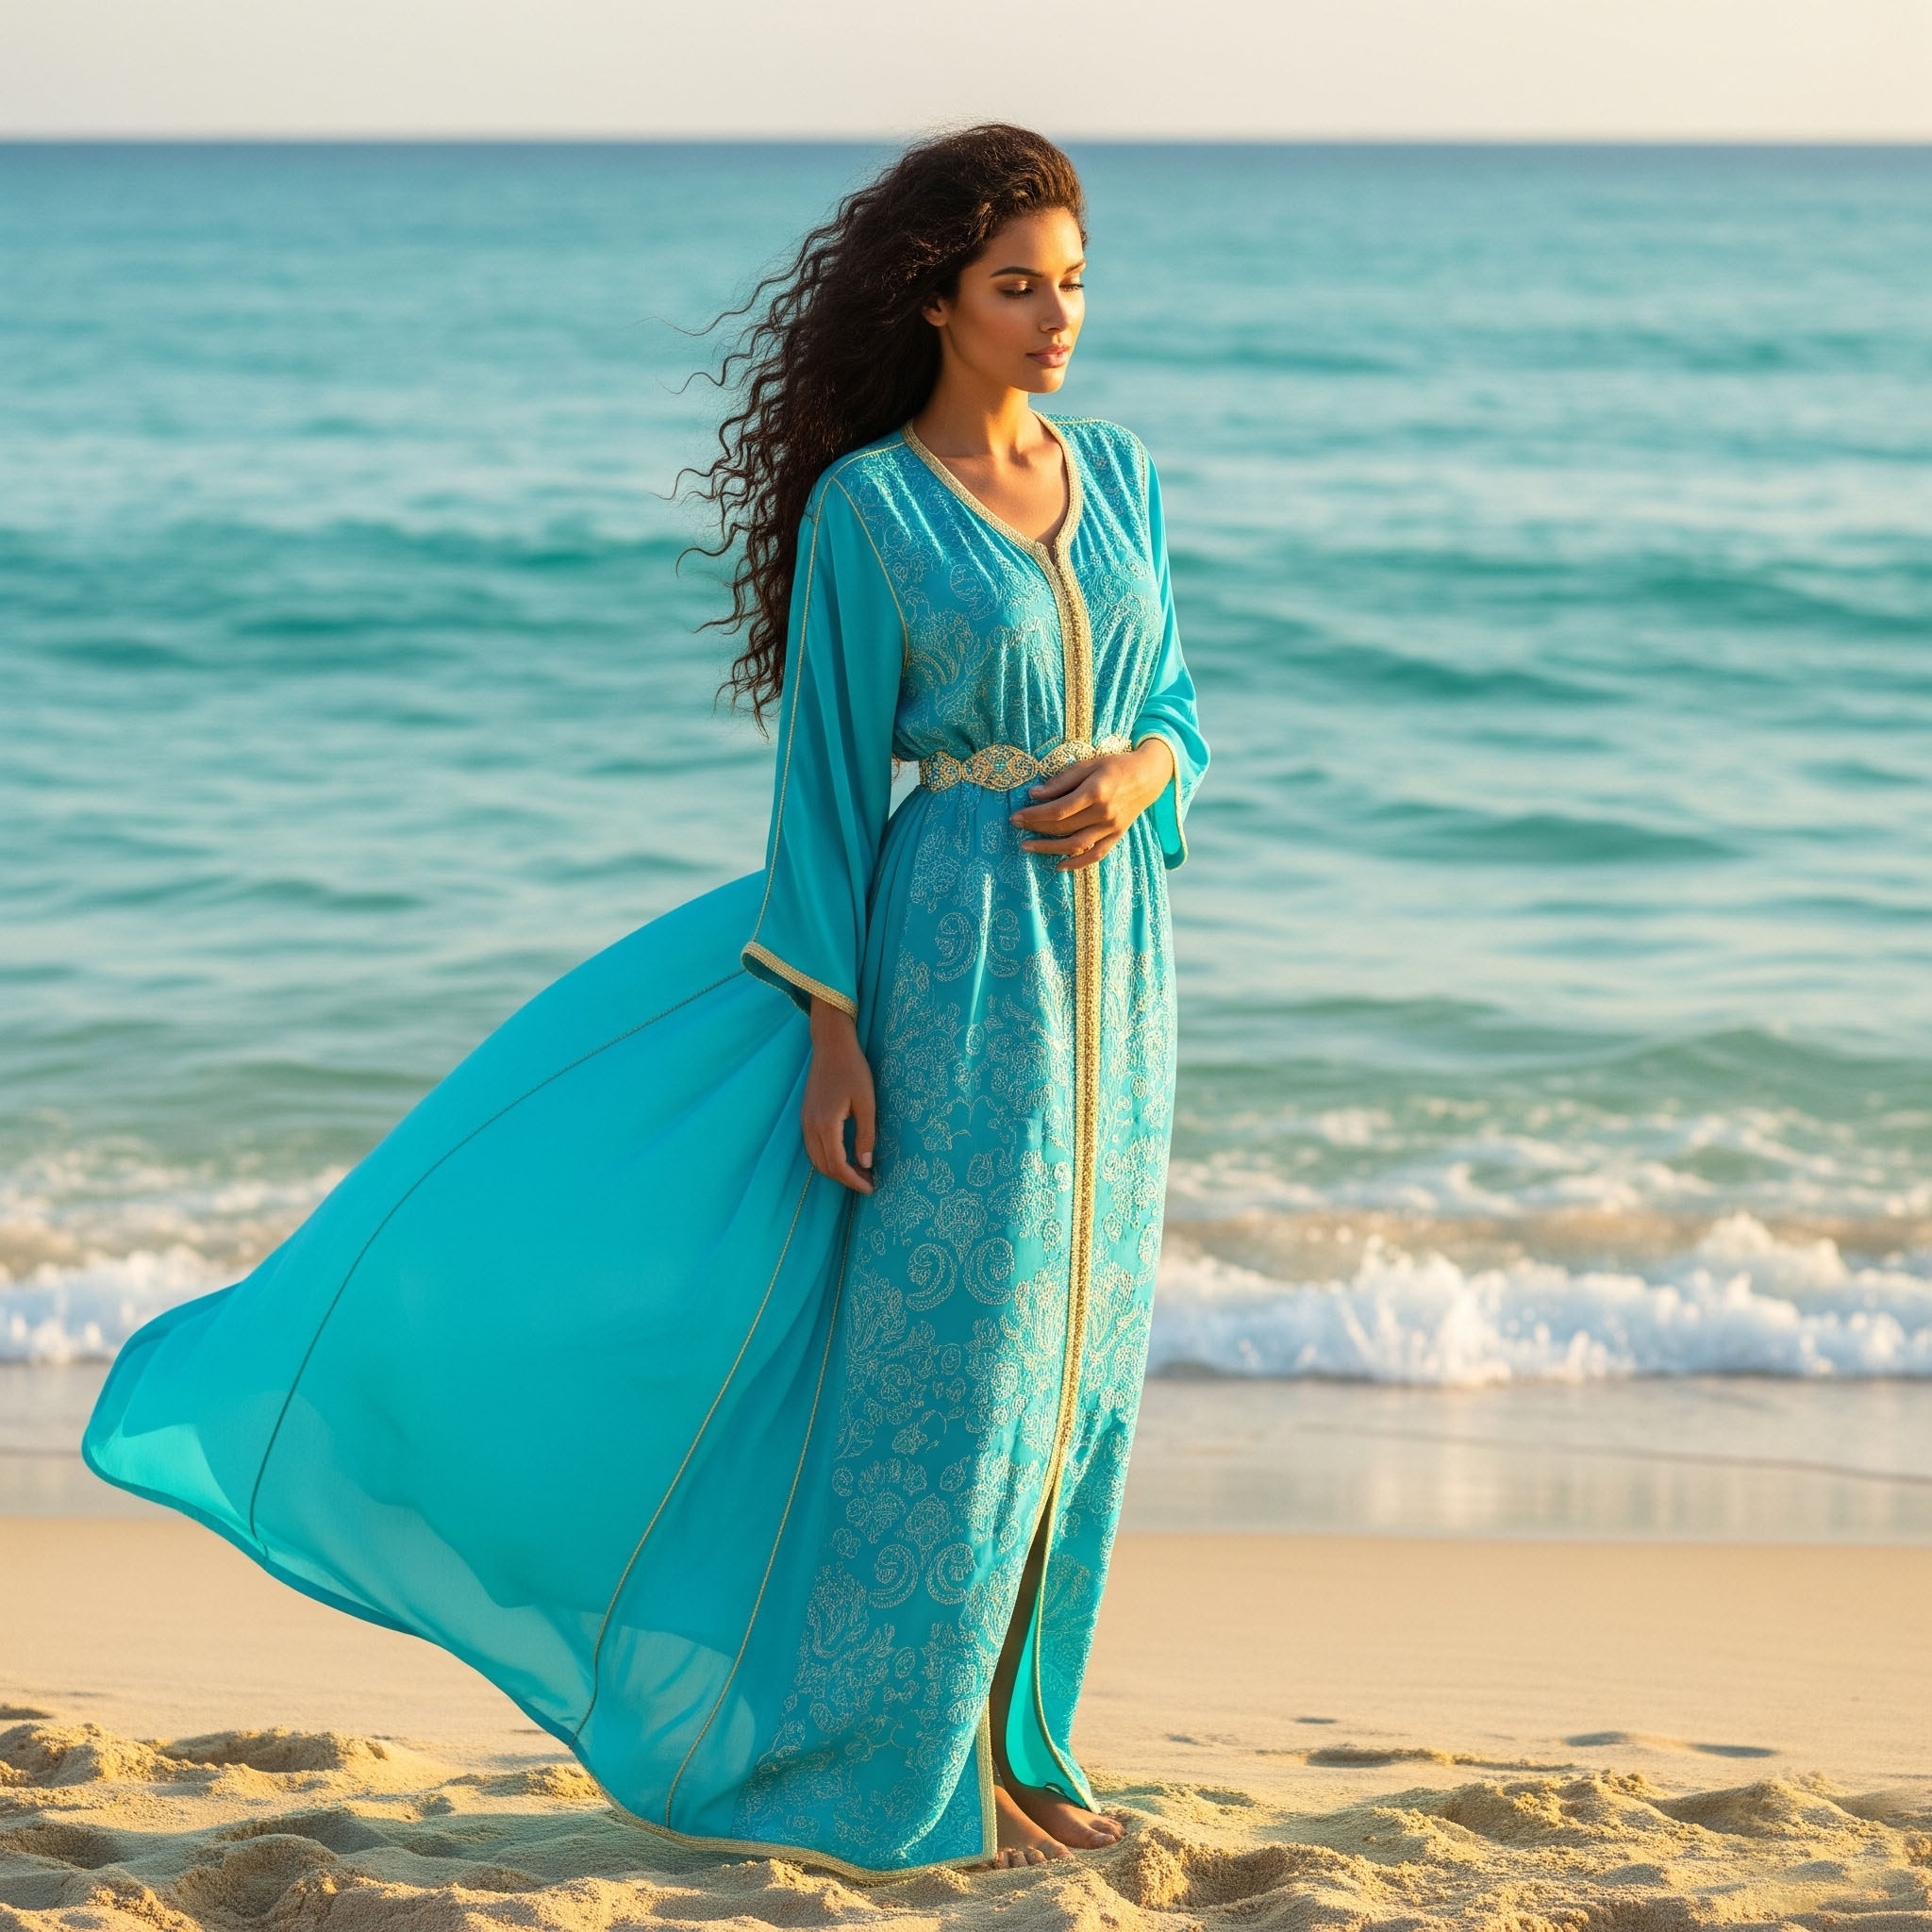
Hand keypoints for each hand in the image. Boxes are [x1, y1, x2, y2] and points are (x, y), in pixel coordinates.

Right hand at [802, 999, 874, 1192]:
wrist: (831, 1046)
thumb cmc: (853, 1070)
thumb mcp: (866, 1103)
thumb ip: (866, 1135)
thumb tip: (866, 1164)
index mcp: (825, 1125)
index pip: (837, 1165)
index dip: (854, 1181)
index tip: (871, 1187)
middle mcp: (810, 1126)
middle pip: (824, 1166)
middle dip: (845, 1179)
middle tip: (868, 1181)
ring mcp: (805, 1121)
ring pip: (816, 1158)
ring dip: (835, 1170)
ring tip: (858, 1171)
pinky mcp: (805, 1116)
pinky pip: (812, 1147)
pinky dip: (827, 1157)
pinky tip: (844, 1155)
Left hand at [1008, 738, 1174, 871]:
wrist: (1148, 776)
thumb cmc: (1115, 766)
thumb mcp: (1088, 764)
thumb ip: (1062, 780)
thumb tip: (1035, 794)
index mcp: (1096, 792)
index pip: (1058, 810)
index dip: (1034, 815)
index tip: (1017, 815)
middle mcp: (1104, 813)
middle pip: (1063, 827)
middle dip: (1036, 828)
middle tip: (1016, 826)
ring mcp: (1111, 828)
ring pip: (1075, 845)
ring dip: (1049, 849)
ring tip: (1028, 846)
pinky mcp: (1116, 836)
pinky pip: (1095, 855)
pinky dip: (1077, 863)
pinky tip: (1059, 865)